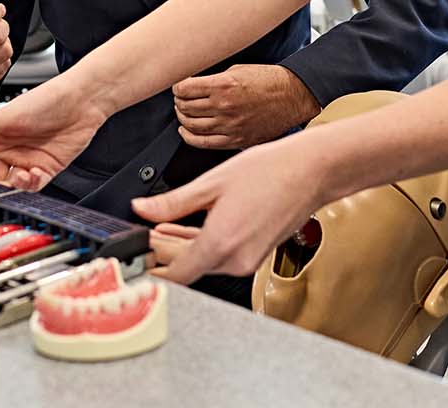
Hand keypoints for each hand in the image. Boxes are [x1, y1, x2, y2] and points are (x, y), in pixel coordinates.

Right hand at [0, 76, 108, 190]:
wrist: (83, 101)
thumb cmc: (48, 99)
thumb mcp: (9, 114)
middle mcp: (9, 150)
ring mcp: (27, 160)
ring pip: (11, 185)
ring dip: (13, 186)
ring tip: (20, 177)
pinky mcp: (46, 168)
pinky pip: (33, 186)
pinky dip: (32, 184)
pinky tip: (35, 174)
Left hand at [131, 135, 332, 282]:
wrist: (311, 171)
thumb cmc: (270, 171)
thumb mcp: (211, 182)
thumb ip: (172, 203)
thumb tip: (141, 209)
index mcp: (220, 244)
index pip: (174, 275)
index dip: (150, 267)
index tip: (136, 255)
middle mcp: (234, 259)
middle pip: (187, 268)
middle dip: (163, 253)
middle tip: (145, 232)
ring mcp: (247, 260)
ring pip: (202, 262)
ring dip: (181, 247)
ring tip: (161, 227)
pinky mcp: (255, 254)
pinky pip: (219, 256)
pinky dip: (202, 244)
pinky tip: (188, 228)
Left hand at [172, 65, 320, 149]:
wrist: (292, 96)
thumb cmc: (268, 81)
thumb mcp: (238, 70)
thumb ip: (213, 79)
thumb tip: (192, 86)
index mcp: (224, 86)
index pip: (184, 89)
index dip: (177, 87)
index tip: (178, 86)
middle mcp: (224, 106)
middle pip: (185, 107)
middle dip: (179, 101)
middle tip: (181, 98)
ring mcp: (229, 125)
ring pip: (191, 125)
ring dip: (182, 118)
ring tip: (184, 112)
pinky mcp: (236, 139)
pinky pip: (204, 142)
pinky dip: (189, 137)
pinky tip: (186, 131)